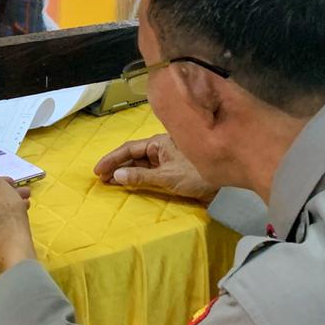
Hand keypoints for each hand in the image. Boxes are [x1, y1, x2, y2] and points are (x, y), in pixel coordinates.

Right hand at [93, 135, 216, 202]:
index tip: (97, 171)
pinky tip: (130, 182)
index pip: (129, 148)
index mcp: (159, 142)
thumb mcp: (167, 177)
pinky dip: (138, 175)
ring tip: (110, 182)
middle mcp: (162, 146)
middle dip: (117, 165)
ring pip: (141, 162)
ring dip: (126, 170)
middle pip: (133, 154)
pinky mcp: (173, 167)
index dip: (111, 158)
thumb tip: (116, 175)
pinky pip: (150, 169)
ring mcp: (168, 156)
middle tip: (101, 179)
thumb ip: (141, 176)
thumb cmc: (198, 174)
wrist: (226, 181)